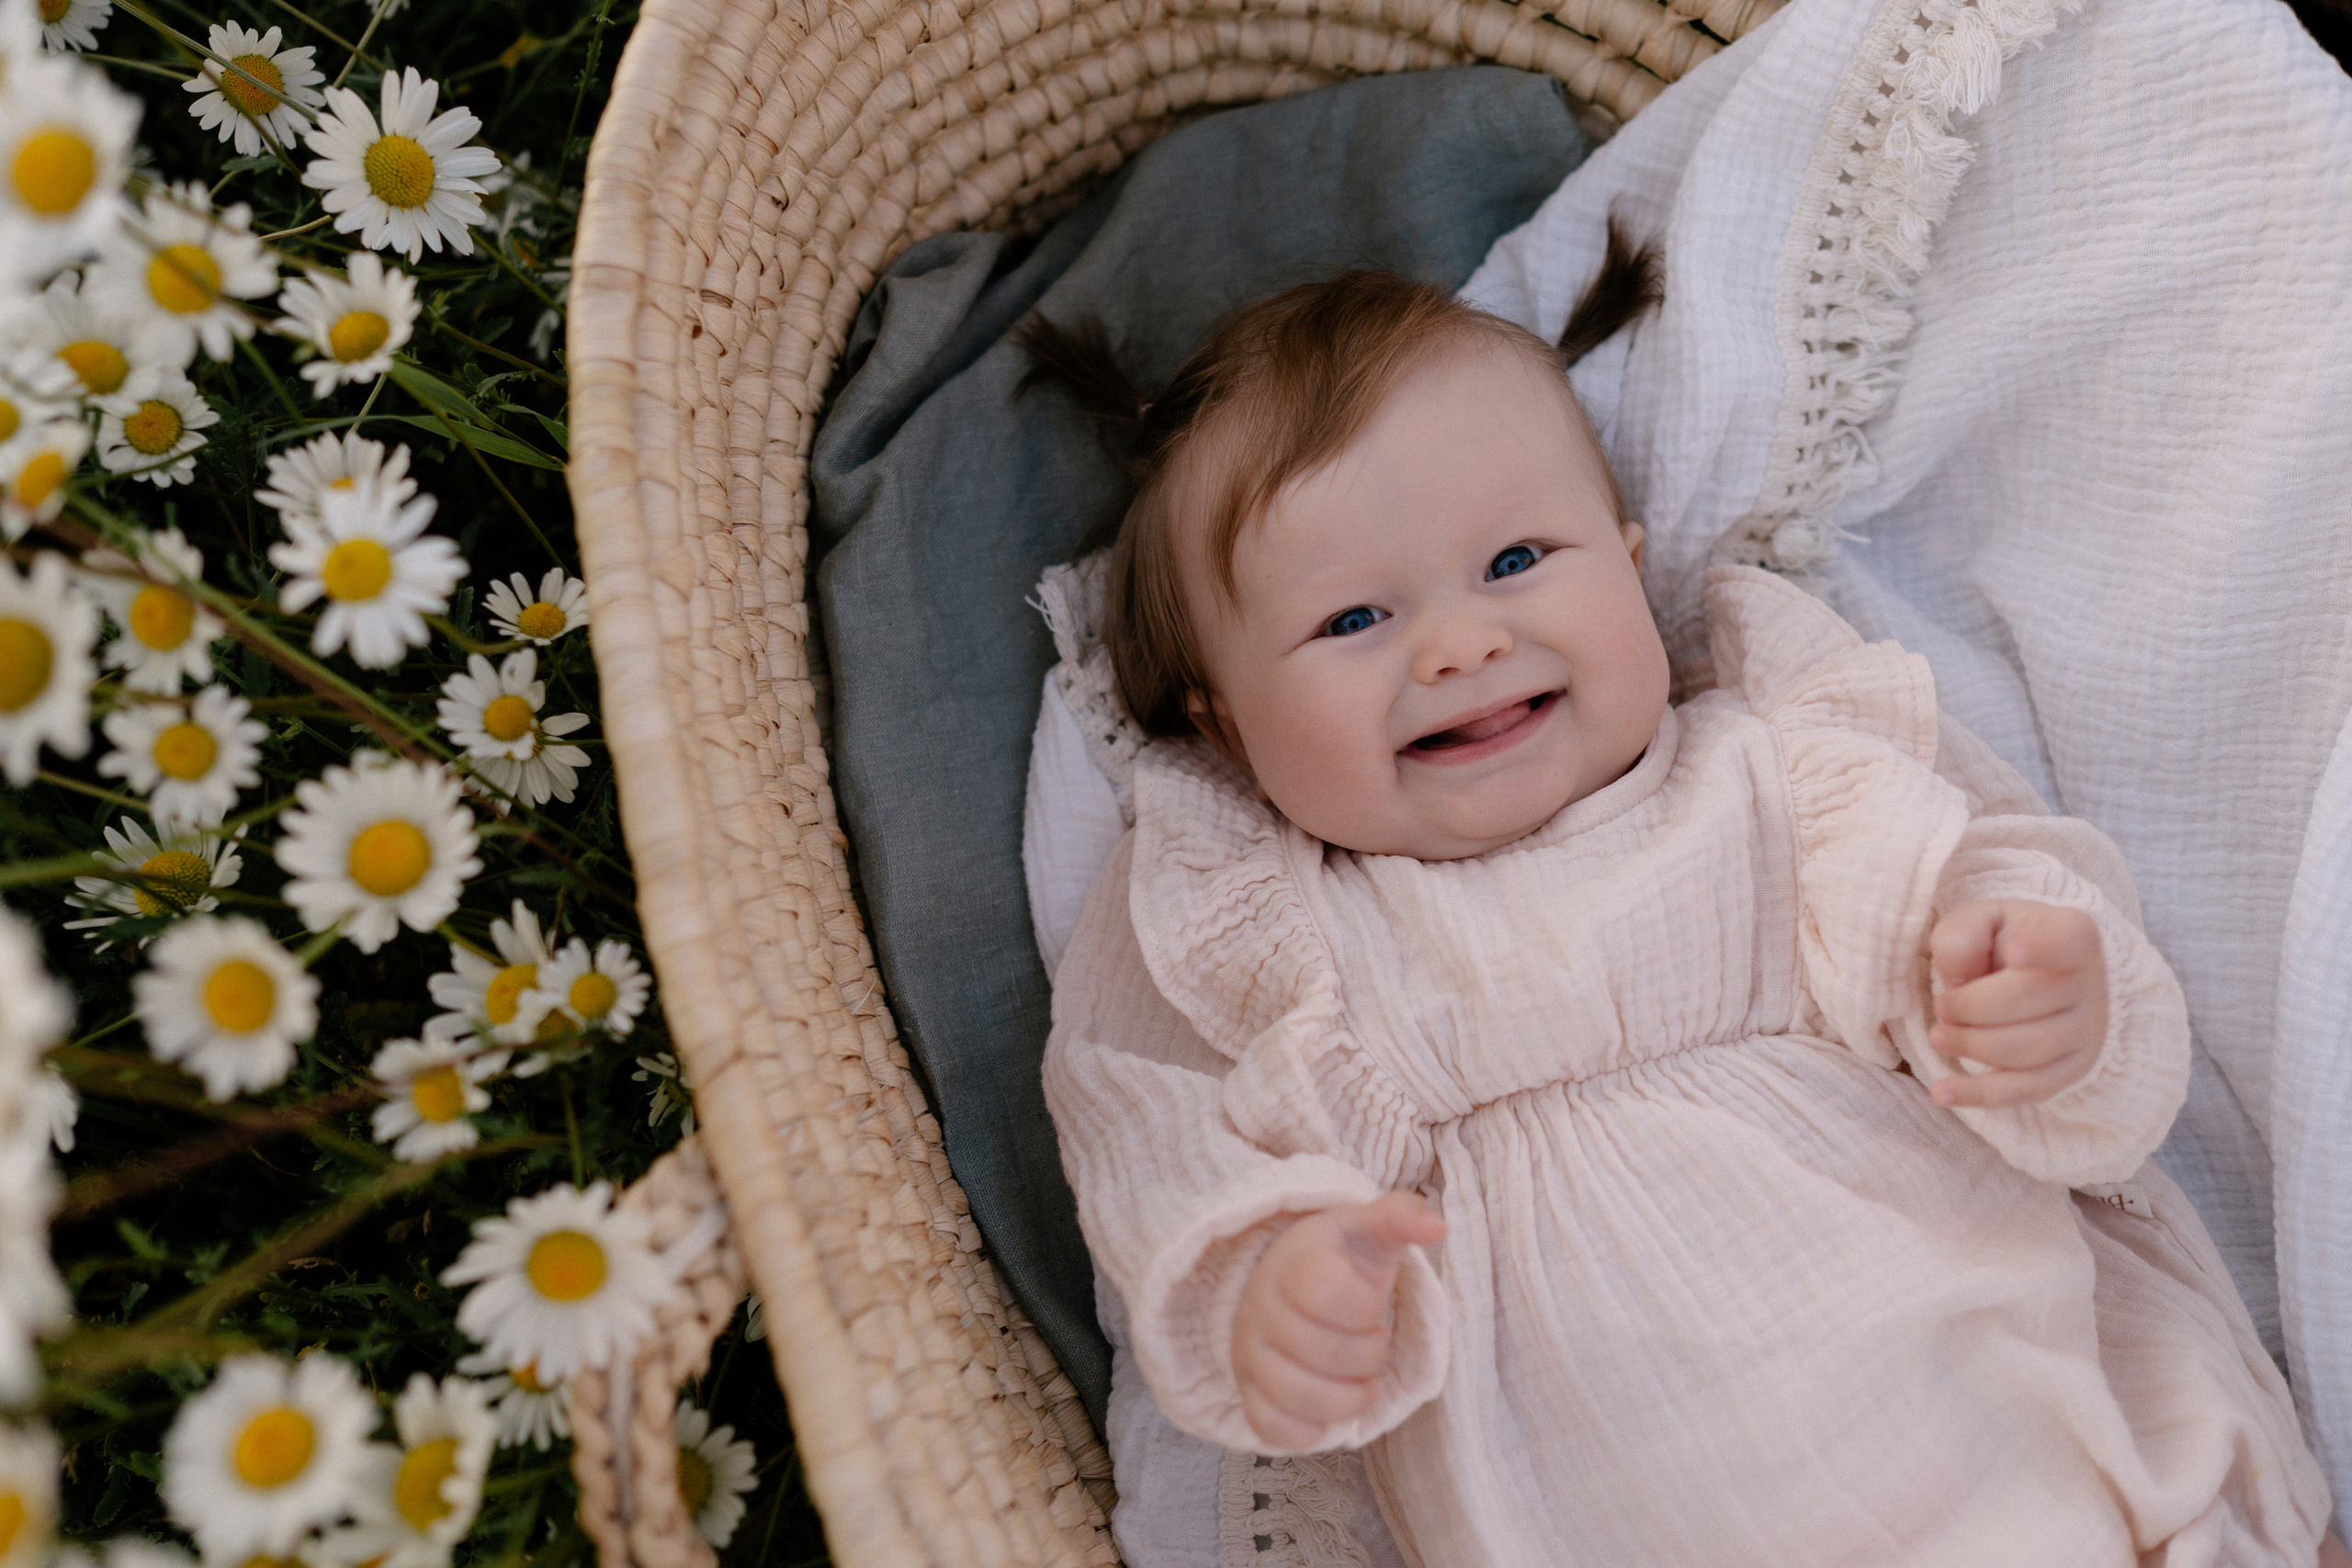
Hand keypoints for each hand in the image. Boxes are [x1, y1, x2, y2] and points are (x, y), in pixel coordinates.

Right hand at [1232, 1191, 1445, 1449]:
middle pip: (1320, 1350)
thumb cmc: (1337, 1262)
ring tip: (1361, 1380)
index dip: (1364, 1306)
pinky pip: (1273, 1428)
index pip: (1324, 1289)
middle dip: (1367, 1353)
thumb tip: (1438, 1227)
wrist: (1284, 1286)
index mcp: (1293, 1265)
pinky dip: (1311, 1428)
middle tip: (1372, 1340)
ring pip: (1296, 1396)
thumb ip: (1400, 1218)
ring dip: (1347, 1397)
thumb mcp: (1367, 1231)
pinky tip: (1330, 1405)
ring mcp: (1252, 1355)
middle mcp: (1262, 1309)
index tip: (1371, 1302)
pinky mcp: (1249, 1394)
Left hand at [1926, 899, 2106, 1108]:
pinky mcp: (2069, 1071)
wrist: (2037, 974)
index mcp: (2072, 935)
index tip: (2015, 953)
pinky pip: (2025, 1090)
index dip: (2043, 947)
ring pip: (2022, 1050)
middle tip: (1942, 1005)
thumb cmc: (2003, 942)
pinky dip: (1979, 1093)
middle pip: (2023, 1001)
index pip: (2071, 939)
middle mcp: (2089, 984)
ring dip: (1969, 1044)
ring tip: (1940, 1035)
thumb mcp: (1978, 920)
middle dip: (1968, 1007)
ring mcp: (2086, 1033)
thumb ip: (1963, 936)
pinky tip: (1943, 1093)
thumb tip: (1960, 979)